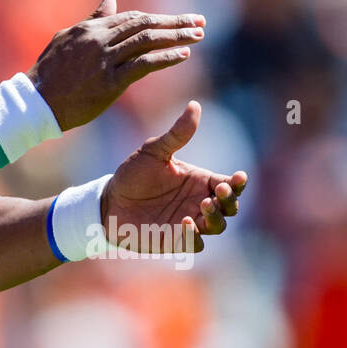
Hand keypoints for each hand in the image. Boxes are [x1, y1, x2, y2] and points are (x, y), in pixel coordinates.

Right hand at [26, 0, 204, 131]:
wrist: (36, 101)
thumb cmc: (50, 71)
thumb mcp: (69, 37)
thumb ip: (94, 17)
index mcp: (91, 28)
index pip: (132, 17)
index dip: (159, 17)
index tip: (183, 18)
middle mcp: (99, 39)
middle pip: (144, 24)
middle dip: (175, 22)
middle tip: (200, 21)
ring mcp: (104, 60)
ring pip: (147, 41)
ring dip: (176, 37)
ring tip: (198, 35)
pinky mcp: (109, 82)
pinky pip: (143, 65)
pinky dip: (165, 58)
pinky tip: (183, 55)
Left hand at [101, 101, 246, 252]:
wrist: (108, 202)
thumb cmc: (133, 175)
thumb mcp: (153, 151)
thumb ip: (176, 134)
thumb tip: (195, 105)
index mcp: (199, 181)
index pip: (229, 183)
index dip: (238, 182)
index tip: (237, 177)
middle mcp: (198, 202)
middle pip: (230, 206)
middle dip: (229, 200)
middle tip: (218, 190)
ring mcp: (189, 222)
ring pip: (218, 226)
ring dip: (215, 217)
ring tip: (204, 205)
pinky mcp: (176, 240)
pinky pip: (195, 243)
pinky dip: (194, 235)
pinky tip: (184, 222)